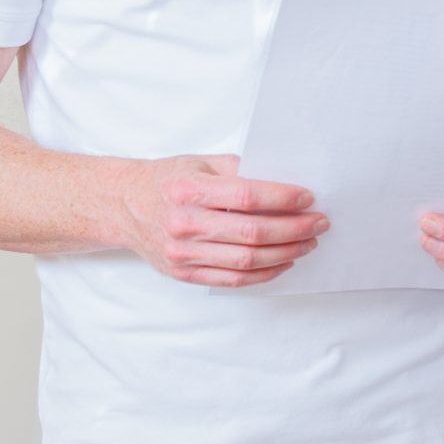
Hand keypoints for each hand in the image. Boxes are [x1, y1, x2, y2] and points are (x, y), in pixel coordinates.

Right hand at [119, 154, 324, 288]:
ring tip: (308, 242)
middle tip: (319, 223)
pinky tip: (283, 262)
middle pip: (253, 233)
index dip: (284, 199)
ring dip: (286, 253)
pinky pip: (232, 280)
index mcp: (189, 190)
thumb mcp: (199, 163)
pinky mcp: (184, 273)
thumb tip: (283, 180)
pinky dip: (264, 273)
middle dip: (294, 228)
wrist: (124, 206)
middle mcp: (185, 224)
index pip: (248, 197)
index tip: (308, 198)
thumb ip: (238, 170)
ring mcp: (183, 253)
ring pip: (247, 261)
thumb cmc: (166, 181)